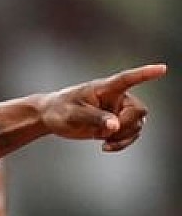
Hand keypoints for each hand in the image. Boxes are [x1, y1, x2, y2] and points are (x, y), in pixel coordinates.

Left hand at [40, 63, 165, 151]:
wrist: (52, 117)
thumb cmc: (59, 110)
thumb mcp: (72, 114)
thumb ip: (94, 118)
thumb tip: (115, 126)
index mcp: (104, 88)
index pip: (127, 79)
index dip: (145, 74)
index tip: (162, 69)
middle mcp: (116, 98)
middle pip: (138, 110)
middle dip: (127, 125)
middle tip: (107, 133)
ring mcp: (117, 111)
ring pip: (137, 124)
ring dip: (125, 136)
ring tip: (105, 142)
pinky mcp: (115, 124)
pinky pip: (130, 134)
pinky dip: (122, 143)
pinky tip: (106, 146)